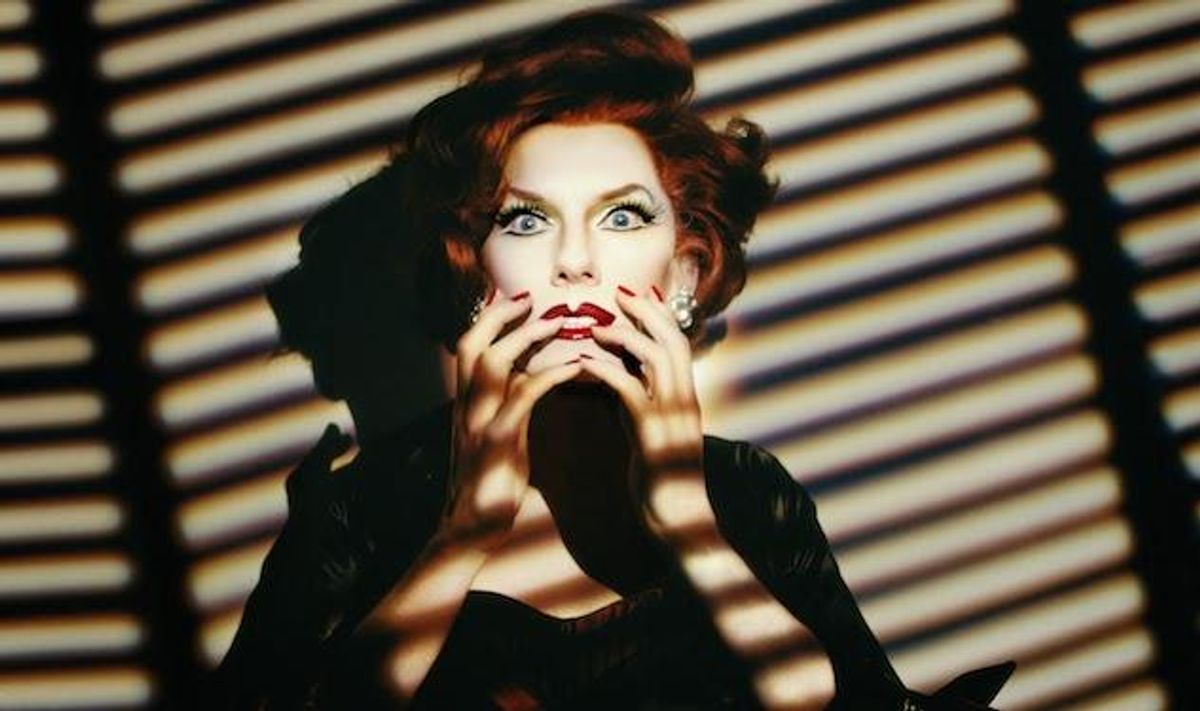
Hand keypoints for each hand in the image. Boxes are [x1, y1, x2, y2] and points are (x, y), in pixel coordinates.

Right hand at [440, 290, 581, 551]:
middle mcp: (466, 406)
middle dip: (500, 315)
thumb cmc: (492, 483)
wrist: (472, 529)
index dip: (491, 319)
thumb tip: (527, 374)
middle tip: (533, 298)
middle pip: (472, 343)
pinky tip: (573, 367)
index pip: (469, 346)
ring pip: (491, 362)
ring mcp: (478, 422)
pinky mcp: (496, 443)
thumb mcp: (498, 435)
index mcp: (466, 403)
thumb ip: (507, 403)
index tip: (519, 299)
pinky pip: (520, 398)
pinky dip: (546, 376)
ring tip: (559, 323)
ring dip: (526, 337)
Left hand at [581, 286, 705, 536]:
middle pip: (672, 338)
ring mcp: (672, 415)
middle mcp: (683, 399)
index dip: (659, 315)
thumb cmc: (664, 481)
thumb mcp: (652, 434)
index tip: (637, 295)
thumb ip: (639, 405)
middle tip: (620, 292)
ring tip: (596, 324)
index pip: (678, 342)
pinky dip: (607, 369)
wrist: (682, 520)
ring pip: (657, 356)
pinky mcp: (654, 434)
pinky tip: (583, 363)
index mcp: (684, 397)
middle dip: (647, 311)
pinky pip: (630, 390)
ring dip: (626, 334)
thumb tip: (620, 380)